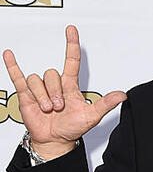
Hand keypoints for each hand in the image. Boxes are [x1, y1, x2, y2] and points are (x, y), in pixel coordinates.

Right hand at [3, 25, 125, 159]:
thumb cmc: (73, 127)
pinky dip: (13, 66)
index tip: (71, 30)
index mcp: (71, 85)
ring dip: (42, 96)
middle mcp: (55, 84)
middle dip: (54, 92)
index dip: (71, 44)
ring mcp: (40, 88)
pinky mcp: (26, 95)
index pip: (71, 60)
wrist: (55, 140)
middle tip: (58, 107)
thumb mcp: (92, 116)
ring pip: (37, 80)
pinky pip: (18, 77)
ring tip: (47, 109)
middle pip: (51, 74)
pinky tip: (9, 55)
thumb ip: (106, 104)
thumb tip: (122, 95)